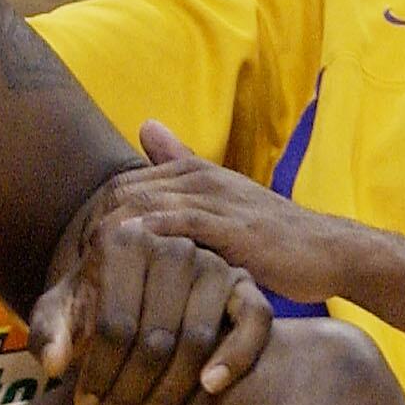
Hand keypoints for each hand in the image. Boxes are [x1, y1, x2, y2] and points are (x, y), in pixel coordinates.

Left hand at [30, 216, 272, 404]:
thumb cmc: (96, 302)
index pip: (113, 323)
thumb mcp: (63, 310)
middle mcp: (174, 246)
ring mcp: (214, 264)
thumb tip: (54, 364)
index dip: (97, 374)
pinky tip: (210, 389)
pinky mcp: (246, 285)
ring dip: (169, 396)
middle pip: (154, 338)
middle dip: (128, 395)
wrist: (140, 288)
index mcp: (124, 240)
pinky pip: (254, 322)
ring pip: (197, 340)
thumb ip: (48, 332)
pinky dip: (236, 356)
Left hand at [95, 121, 346, 304]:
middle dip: (93, 232)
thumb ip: (183, 166)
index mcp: (193, 171)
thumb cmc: (272, 235)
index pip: (123, 185)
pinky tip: (126, 274)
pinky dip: (146, 246)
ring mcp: (216, 200)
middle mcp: (199, 178)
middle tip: (75, 275)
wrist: (329, 251)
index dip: (95, 220)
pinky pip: (176, 229)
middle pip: (123, 194)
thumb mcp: (224, 200)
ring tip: (89, 279)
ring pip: (143, 208)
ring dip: (110, 242)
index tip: (79, 260)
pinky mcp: (231, 228)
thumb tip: (146, 125)